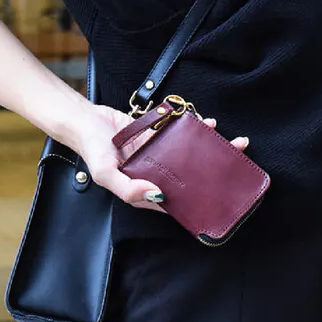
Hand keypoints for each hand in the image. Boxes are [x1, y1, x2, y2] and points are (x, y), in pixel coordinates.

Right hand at [71, 104, 249, 213]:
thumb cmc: (92, 150)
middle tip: (236, 165)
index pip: (176, 202)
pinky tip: (207, 124)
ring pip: (188, 154)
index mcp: (143, 190)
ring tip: (231, 142)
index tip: (221, 198)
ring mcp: (157, 153)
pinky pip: (179, 133)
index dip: (199, 201)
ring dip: (208, 148)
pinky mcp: (157, 134)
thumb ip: (128, 189)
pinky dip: (193, 128)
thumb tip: (157, 195)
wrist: (84, 119)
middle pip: (188, 177)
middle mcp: (154, 174)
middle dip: (213, 172)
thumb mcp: (106, 175)